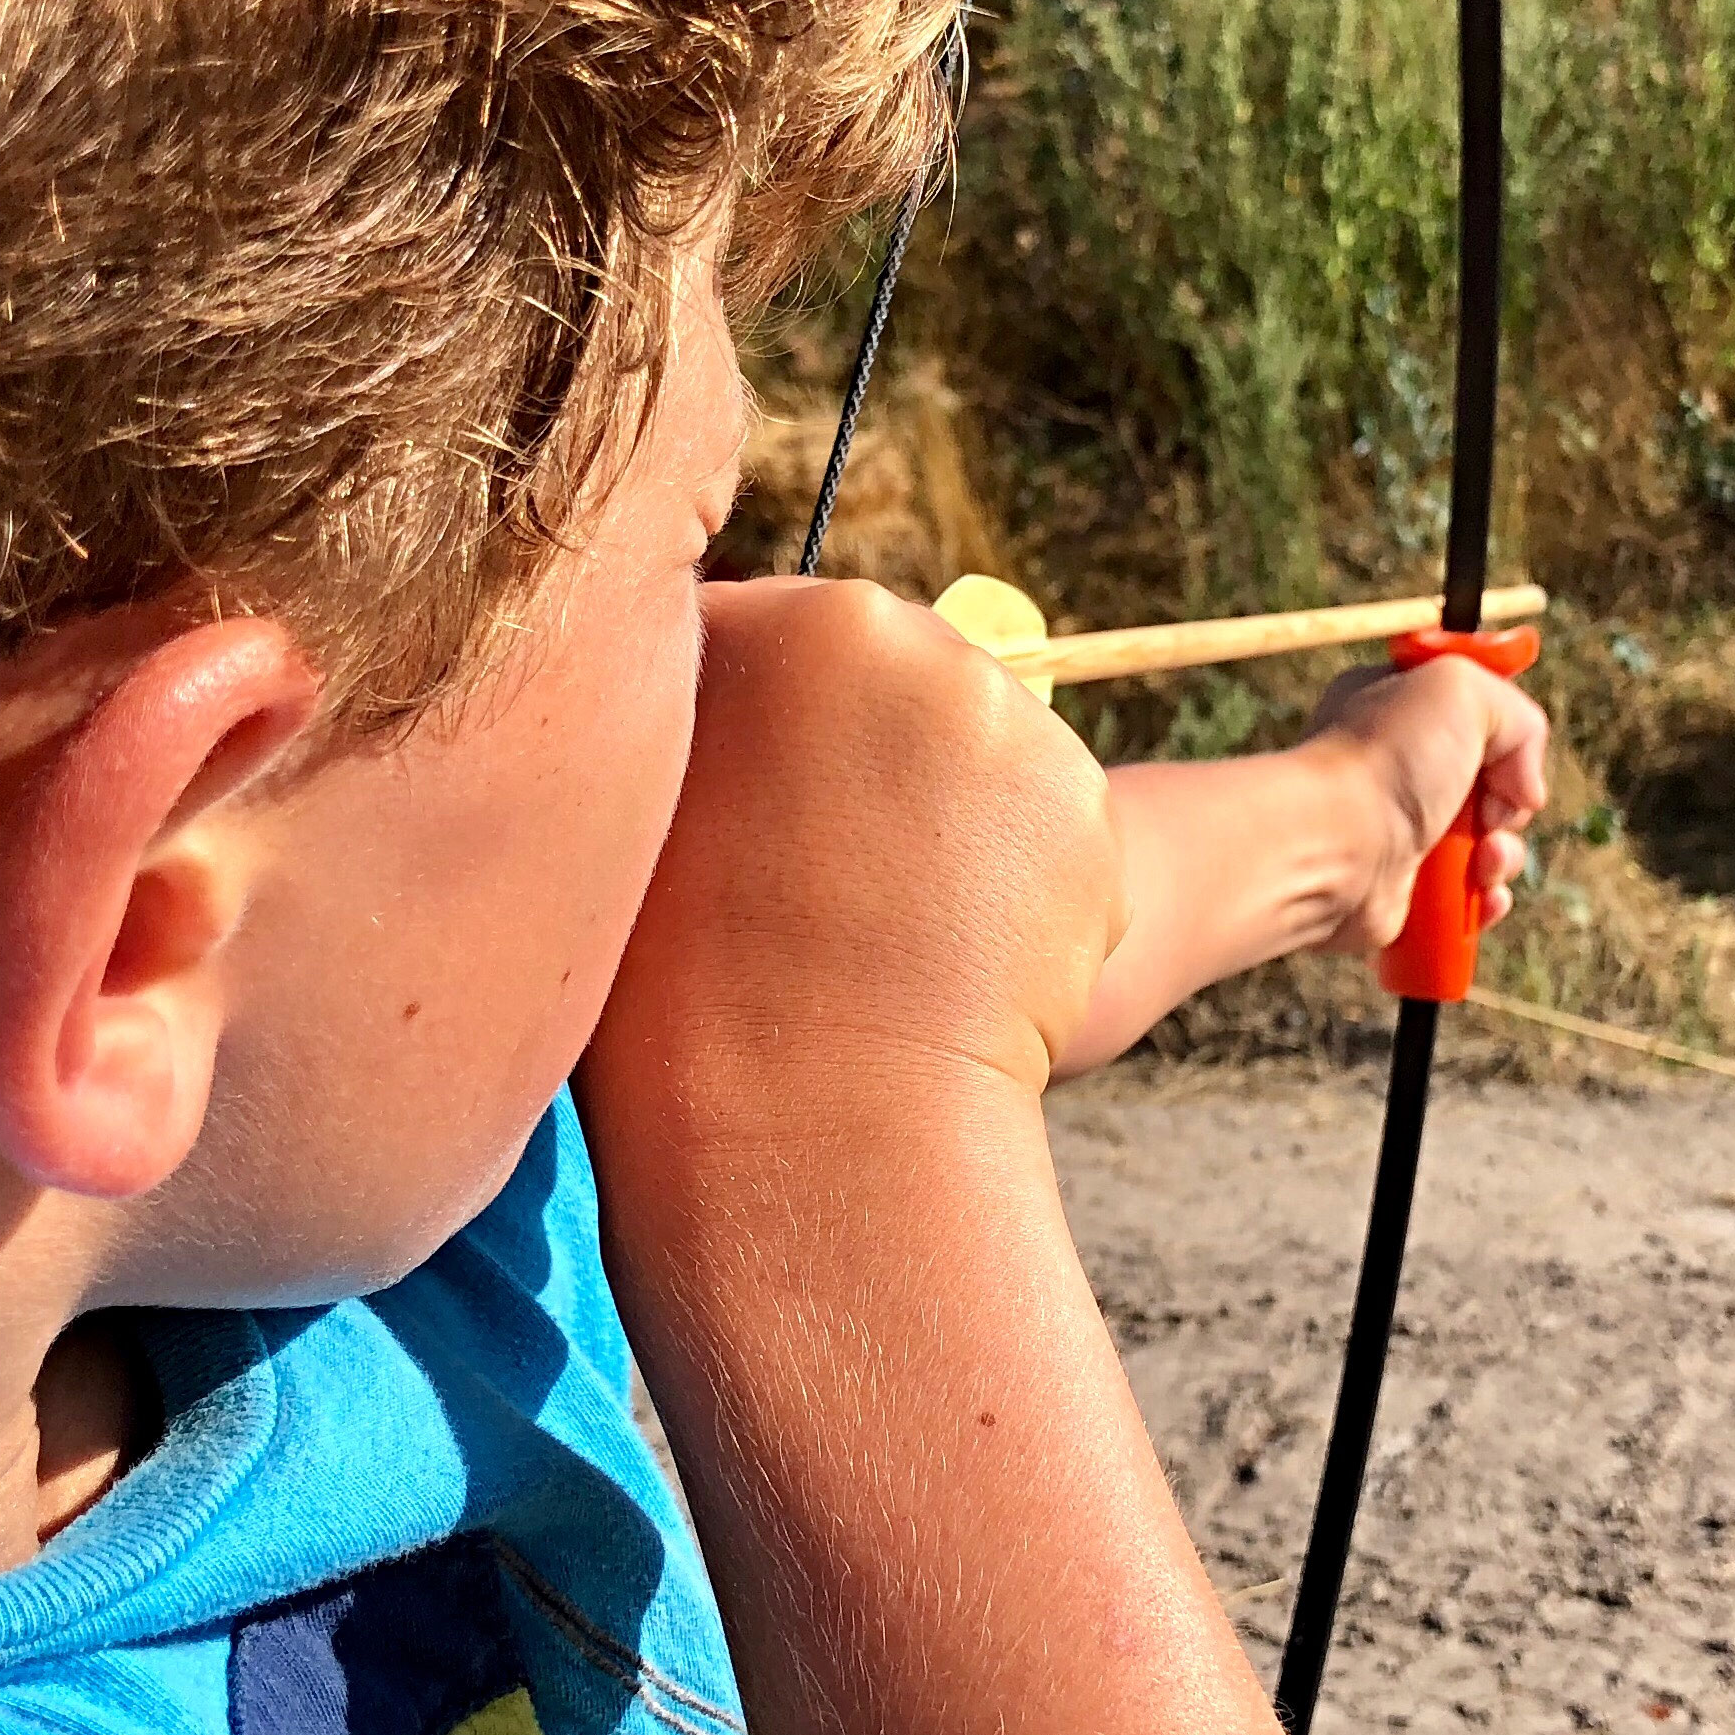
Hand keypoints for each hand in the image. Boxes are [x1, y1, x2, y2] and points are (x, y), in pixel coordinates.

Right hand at [583, 576, 1123, 1127]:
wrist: (813, 1108)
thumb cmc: (678, 977)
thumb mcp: (647, 809)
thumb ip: (700, 722)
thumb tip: (722, 704)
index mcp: (796, 626)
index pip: (776, 639)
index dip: (753, 726)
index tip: (732, 806)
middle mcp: (917, 643)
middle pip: (889, 685)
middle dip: (861, 762)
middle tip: (808, 880)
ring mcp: (1014, 723)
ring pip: (969, 754)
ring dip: (940, 821)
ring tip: (878, 931)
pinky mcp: (1088, 807)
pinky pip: (1037, 830)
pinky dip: (1009, 885)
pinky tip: (954, 955)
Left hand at [1295, 651, 1550, 958]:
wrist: (1335, 846)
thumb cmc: (1389, 759)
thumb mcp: (1462, 689)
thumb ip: (1515, 714)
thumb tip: (1524, 787)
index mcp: (1401, 709)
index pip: (1474, 718)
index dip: (1503, 739)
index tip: (1504, 754)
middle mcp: (1398, 770)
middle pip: (1490, 789)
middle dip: (1509, 807)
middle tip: (1491, 816)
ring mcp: (1400, 834)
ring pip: (1487, 848)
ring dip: (1503, 858)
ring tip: (1483, 861)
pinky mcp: (1404, 893)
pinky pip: (1467, 899)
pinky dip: (1486, 902)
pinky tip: (1481, 898)